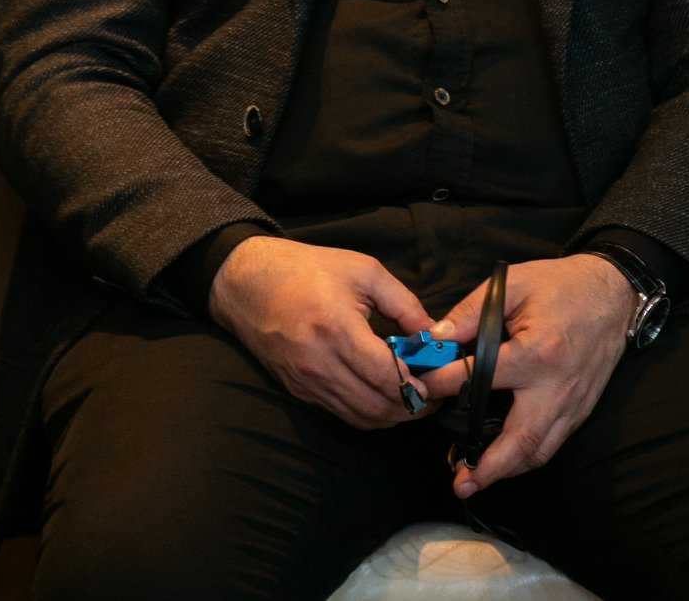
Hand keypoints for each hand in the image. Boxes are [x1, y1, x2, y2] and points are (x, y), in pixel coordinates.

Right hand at [209, 235, 434, 429]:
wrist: (247, 283)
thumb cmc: (306, 270)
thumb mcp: (364, 271)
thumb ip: (404, 304)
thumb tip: (432, 334)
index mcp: (337, 330)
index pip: (388, 378)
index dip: (421, 386)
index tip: (441, 380)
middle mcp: (320, 365)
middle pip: (378, 408)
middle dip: (413, 408)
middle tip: (435, 394)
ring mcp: (307, 383)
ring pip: (361, 418)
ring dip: (393, 415)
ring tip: (415, 396)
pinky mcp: (299, 391)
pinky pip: (341, 413)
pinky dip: (368, 412)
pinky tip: (383, 394)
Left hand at [426, 255, 635, 498]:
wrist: (613, 294)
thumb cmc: (562, 285)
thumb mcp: (514, 284)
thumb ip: (473, 311)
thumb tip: (438, 336)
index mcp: (537, 353)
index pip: (480, 377)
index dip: (443, 385)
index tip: (420, 390)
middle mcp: (556, 386)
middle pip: (521, 440)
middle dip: (489, 468)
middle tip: (459, 484)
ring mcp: (573, 403)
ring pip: (539, 452)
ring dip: (507, 471)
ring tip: (475, 479)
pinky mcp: (581, 410)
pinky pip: (554, 444)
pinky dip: (528, 457)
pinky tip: (507, 459)